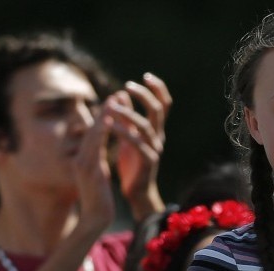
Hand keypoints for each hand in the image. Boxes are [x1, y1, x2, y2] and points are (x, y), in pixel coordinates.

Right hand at [73, 96, 116, 235]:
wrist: (95, 219)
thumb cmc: (99, 199)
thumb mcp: (98, 175)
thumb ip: (98, 160)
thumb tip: (99, 148)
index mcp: (85, 159)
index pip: (95, 133)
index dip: (104, 116)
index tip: (115, 101)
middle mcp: (81, 159)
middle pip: (92, 129)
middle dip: (104, 111)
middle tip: (116, 94)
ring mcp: (83, 164)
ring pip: (93, 134)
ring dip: (103, 116)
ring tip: (114, 101)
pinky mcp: (88, 170)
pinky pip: (95, 147)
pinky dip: (101, 133)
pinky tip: (109, 121)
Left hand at [109, 73, 170, 217]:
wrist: (137, 192)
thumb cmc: (132, 164)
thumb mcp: (128, 135)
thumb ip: (126, 116)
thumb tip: (120, 93)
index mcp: (156, 130)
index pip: (164, 104)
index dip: (158, 88)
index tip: (146, 76)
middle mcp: (158, 137)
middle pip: (158, 109)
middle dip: (144, 95)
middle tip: (128, 85)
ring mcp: (154, 149)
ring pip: (146, 125)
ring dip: (128, 112)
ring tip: (111, 105)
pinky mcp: (147, 161)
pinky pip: (136, 143)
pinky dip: (123, 132)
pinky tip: (109, 124)